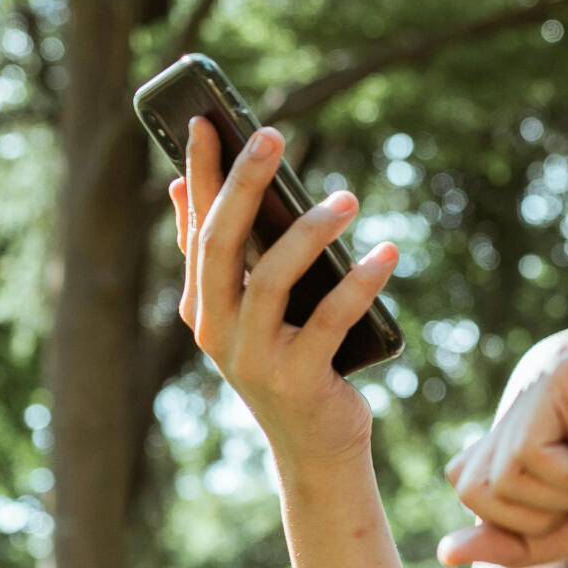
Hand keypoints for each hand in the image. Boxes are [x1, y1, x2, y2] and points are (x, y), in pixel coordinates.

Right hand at [169, 115, 398, 470]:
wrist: (315, 448)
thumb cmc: (290, 363)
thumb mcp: (249, 309)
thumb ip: (222, 254)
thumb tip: (182, 185)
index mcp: (201, 304)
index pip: (197, 226)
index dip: (202, 173)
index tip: (207, 120)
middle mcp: (215, 328)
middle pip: (223, 243)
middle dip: (243, 184)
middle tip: (272, 134)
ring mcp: (252, 357)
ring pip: (272, 279)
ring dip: (310, 232)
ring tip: (347, 198)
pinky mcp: (297, 380)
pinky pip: (330, 321)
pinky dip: (359, 285)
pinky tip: (386, 255)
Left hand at [438, 344, 567, 566]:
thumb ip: (518, 540)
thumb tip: (445, 553)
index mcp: (528, 423)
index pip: (468, 484)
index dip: (518, 519)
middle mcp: (526, 396)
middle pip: (472, 487)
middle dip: (536, 514)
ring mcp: (541, 379)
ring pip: (496, 476)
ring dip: (561, 496)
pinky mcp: (562, 374)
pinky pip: (529, 456)